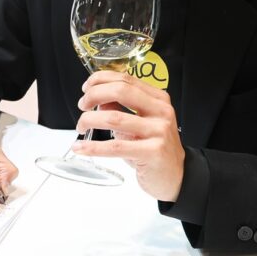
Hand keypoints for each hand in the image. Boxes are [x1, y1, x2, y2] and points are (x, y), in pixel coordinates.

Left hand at [74, 71, 185, 201]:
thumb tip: (98, 100)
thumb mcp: (140, 123)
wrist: (176, 176)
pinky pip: (115, 146)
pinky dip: (93, 147)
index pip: (126, 79)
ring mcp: (158, 131)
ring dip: (89, 120)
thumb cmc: (154, 148)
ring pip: (114, 118)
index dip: (101, 80)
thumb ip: (121, 109)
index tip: (86, 88)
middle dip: (94, 95)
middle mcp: (161, 111)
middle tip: (82, 105)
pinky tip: (80, 148)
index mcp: (158, 99)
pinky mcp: (152, 151)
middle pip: (121, 91)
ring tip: (80, 127)